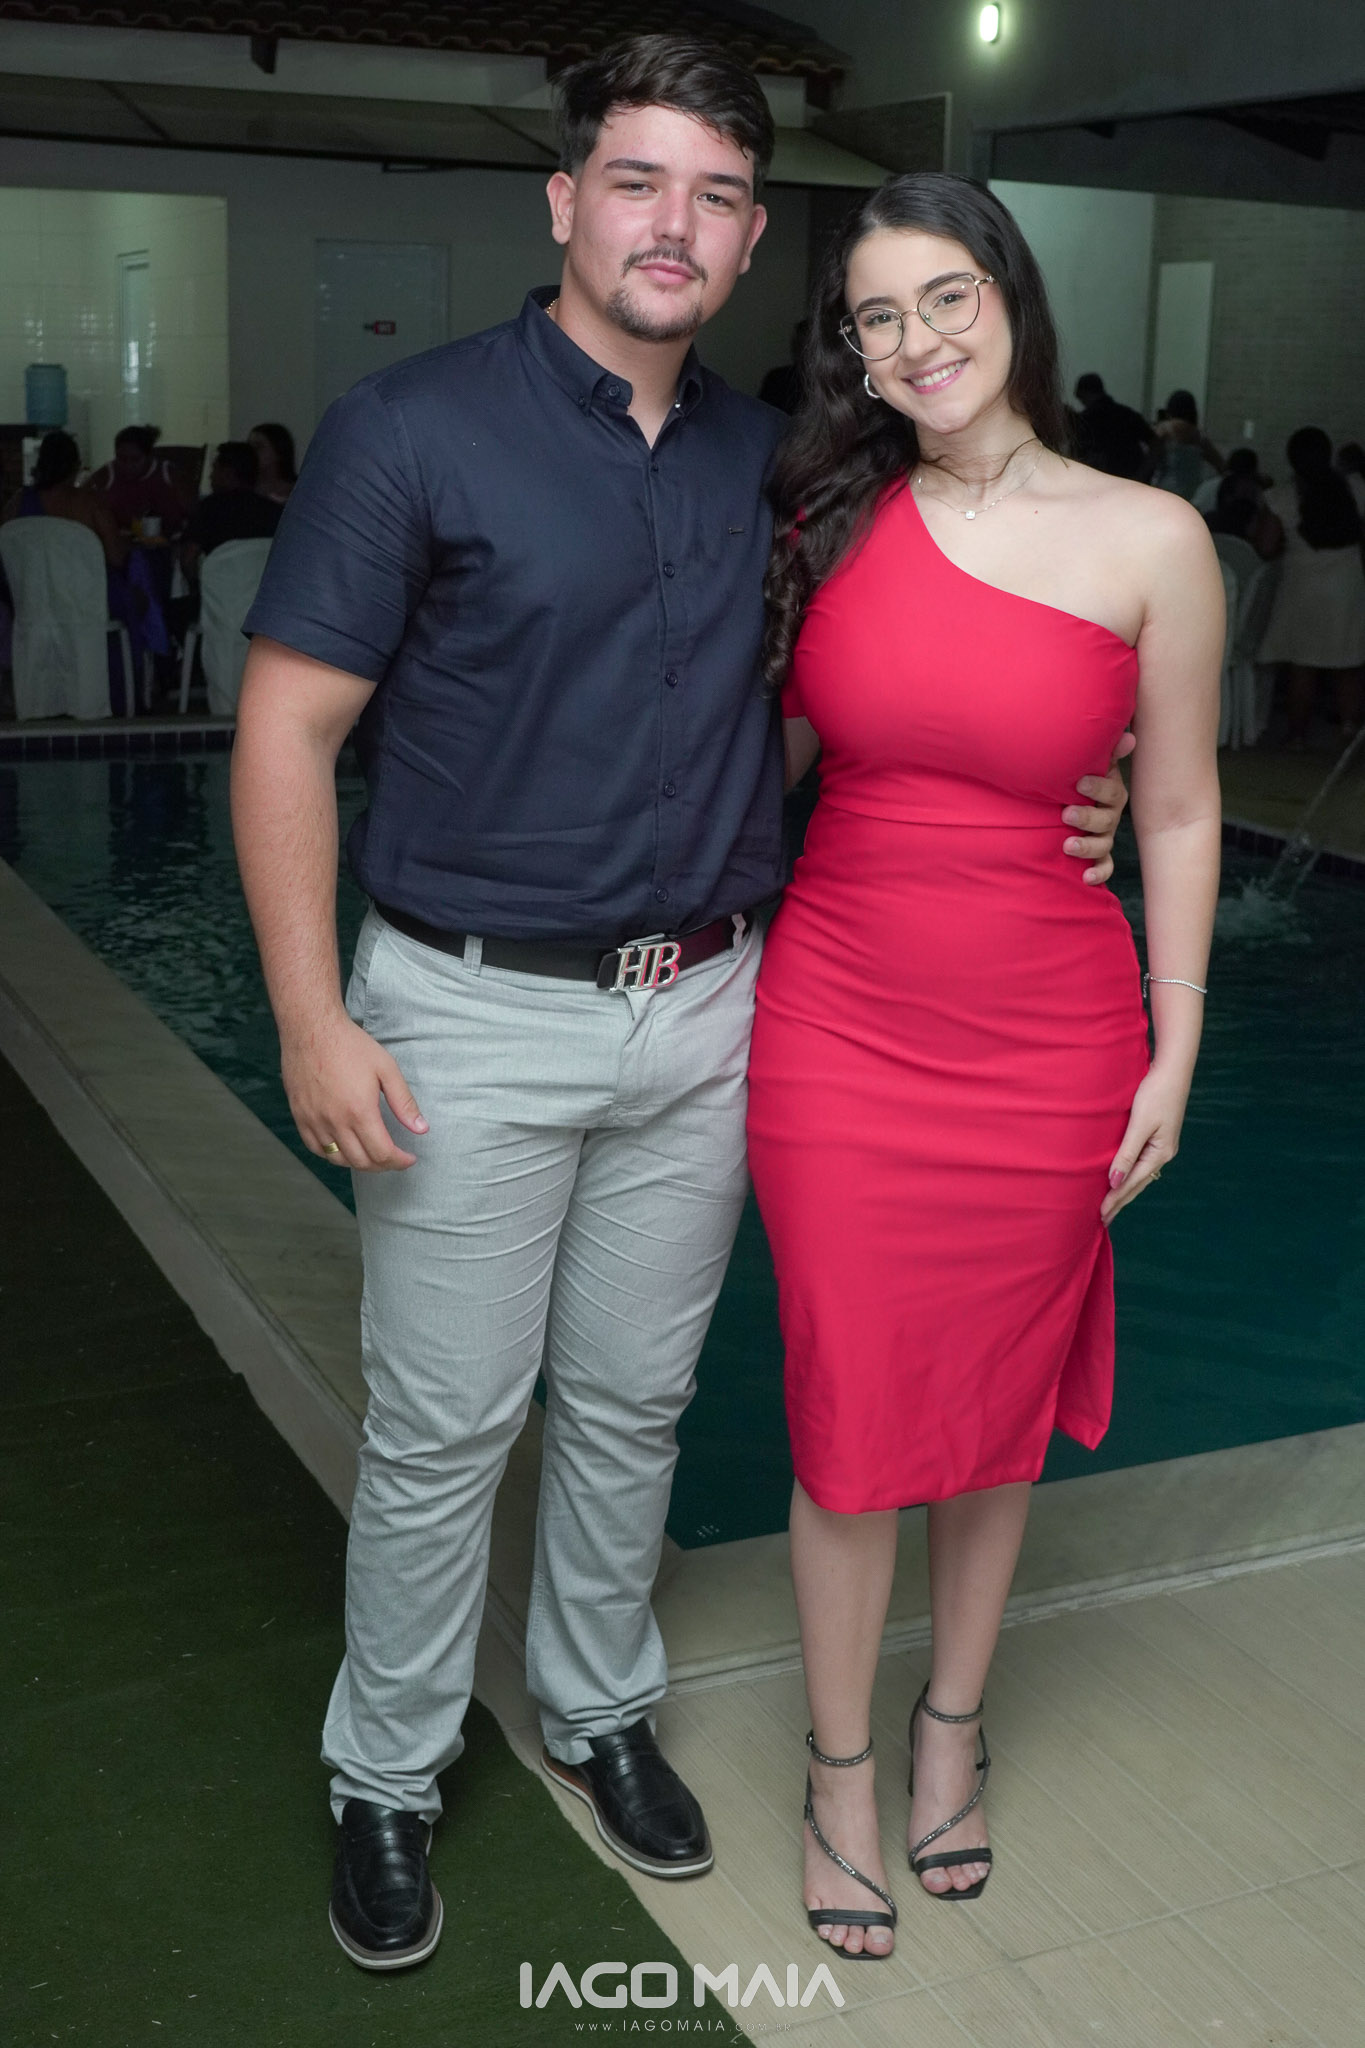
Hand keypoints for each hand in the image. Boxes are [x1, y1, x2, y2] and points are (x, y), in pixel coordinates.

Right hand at [282, 1012, 427, 1170]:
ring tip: (373, 1154)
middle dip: (383, 1165)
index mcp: (359, 1111)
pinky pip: (316, 1148)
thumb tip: (421, 1129)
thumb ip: (404, 1102)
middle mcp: (335, 1122)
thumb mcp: (386, 1068)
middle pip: (361, 1162)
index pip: (382, 1154)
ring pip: (338, 1160)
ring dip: (359, 1163)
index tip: (409, 1158)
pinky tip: (345, 1148)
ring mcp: (314, 1121)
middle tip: (395, 1158)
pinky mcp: (300, 1116)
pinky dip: (332, 1155)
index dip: (400, 1162)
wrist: (312, 1029)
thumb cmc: (350, 1045)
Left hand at [1063, 731, 1134, 884]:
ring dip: (1087, 846)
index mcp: (1110, 793)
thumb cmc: (1079, 778)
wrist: (1067, 799)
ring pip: (1103, 844)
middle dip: (1087, 818)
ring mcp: (1104, 836)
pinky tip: (1085, 878)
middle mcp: (1110, 816)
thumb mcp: (1093, 763)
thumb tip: (1130, 737)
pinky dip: (1098, 873)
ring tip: (1067, 845)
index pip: (1112, 791)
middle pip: (1106, 820)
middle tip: (1066, 813)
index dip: (1098, 788)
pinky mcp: (1097, 855)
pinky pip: (1104, 866)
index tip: (1079, 783)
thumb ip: (1108, 751)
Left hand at [1102, 1063, 1187, 1223]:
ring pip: (1140, 1175)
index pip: (1132, 1182)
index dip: (1115, 1199)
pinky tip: (1122, 1178)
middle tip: (1103, 1219)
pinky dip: (1129, 1175)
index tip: (1100, 1215)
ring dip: (1125, 1190)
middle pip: (1138, 1183)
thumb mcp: (1139, 1125)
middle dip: (1120, 1201)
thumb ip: (1126, 1153)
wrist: (1172, 1071)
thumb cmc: (1155, 1094)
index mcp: (1160, 1153)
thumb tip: (1114, 1181)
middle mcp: (1163, 1153)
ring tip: (1111, 1205)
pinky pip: (1141, 1163)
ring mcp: (1162, 1146)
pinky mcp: (1157, 1137)